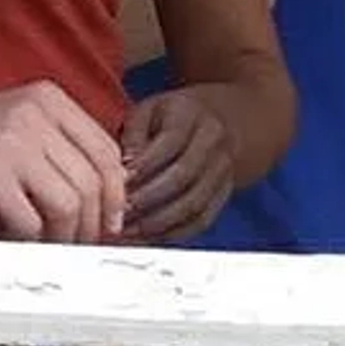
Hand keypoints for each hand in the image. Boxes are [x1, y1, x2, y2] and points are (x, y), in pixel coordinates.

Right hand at [0, 80, 125, 242]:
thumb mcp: (14, 122)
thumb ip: (54, 145)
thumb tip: (97, 192)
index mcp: (49, 99)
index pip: (107, 150)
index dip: (116, 193)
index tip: (111, 220)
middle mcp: (36, 115)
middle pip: (94, 179)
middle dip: (95, 223)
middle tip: (83, 244)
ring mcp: (12, 142)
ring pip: (70, 202)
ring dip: (67, 236)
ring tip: (54, 248)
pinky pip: (30, 219)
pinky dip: (32, 241)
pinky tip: (22, 244)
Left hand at [121, 89, 236, 241]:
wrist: (227, 119)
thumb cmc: (175, 116)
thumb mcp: (150, 109)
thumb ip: (133, 132)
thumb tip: (120, 166)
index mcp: (191, 113)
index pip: (169, 142)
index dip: (143, 165)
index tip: (117, 183)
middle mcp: (213, 140)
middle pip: (184, 175)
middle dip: (147, 198)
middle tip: (119, 212)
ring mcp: (224, 168)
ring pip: (194, 203)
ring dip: (158, 222)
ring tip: (128, 231)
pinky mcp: (226, 193)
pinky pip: (202, 220)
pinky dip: (174, 233)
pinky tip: (148, 237)